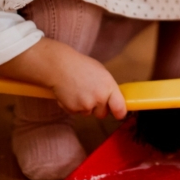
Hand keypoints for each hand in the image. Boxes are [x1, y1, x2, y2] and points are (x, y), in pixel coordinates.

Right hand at [0, 37, 126, 119]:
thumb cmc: (80, 66)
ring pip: (88, 113)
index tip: (119, 114)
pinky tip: (70, 93)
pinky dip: (73, 106)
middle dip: (98, 108)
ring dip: (84, 106)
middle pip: (102, 114)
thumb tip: (113, 99)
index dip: (120, 112)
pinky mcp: (74, 109)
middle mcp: (100, 97)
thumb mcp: (101, 73)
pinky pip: (76, 112)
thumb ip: (108, 87)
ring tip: (78, 90)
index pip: (120, 108)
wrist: (60, 66)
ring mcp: (86, 105)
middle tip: (90, 95)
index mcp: (109, 86)